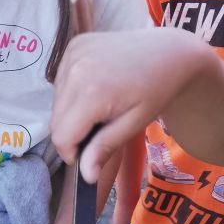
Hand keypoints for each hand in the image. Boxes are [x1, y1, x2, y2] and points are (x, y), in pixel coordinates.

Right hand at [52, 32, 188, 182]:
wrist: (167, 52)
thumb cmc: (156, 91)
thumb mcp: (133, 124)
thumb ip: (105, 147)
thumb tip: (85, 176)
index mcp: (91, 92)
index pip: (61, 136)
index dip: (73, 152)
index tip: (90, 153)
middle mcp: (75, 70)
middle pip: (55, 120)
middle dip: (72, 133)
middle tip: (99, 129)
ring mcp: (72, 55)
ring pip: (55, 102)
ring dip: (71, 113)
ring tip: (100, 107)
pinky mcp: (73, 47)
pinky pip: (61, 82)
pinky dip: (72, 93)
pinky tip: (95, 88)